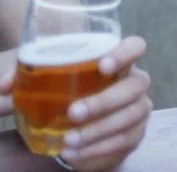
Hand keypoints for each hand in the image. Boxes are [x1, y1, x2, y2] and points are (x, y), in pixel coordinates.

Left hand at [0, 36, 152, 171]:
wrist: (79, 119)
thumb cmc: (64, 90)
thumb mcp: (43, 79)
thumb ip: (24, 78)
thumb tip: (2, 86)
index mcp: (117, 61)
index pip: (135, 47)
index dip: (126, 53)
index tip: (103, 66)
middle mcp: (134, 82)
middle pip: (136, 85)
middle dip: (105, 101)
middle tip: (74, 112)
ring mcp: (139, 108)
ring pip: (132, 115)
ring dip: (100, 130)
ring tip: (70, 140)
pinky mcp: (135, 133)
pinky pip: (125, 141)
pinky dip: (99, 149)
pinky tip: (75, 154)